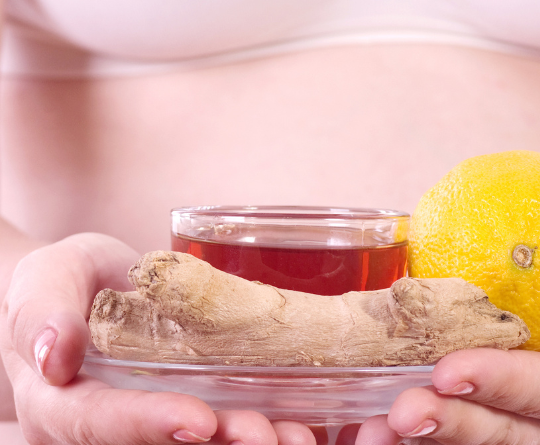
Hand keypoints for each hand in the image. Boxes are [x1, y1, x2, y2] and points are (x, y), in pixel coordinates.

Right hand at [0, 233, 320, 444]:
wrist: (91, 292)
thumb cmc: (69, 283)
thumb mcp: (50, 276)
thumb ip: (44, 308)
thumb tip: (53, 352)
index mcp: (60, 401)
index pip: (96, 421)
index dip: (147, 423)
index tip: (200, 420)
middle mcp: (103, 427)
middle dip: (216, 444)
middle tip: (267, 433)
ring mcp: (146, 425)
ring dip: (244, 444)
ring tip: (295, 434)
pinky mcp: (181, 412)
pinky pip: (216, 431)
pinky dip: (257, 430)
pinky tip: (296, 423)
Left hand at [353, 181, 539, 444]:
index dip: (504, 382)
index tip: (449, 369)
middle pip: (505, 434)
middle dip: (455, 426)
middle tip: (404, 412)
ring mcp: (506, 425)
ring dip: (425, 441)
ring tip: (374, 430)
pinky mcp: (470, 419)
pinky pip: (441, 435)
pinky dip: (406, 437)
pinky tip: (364, 426)